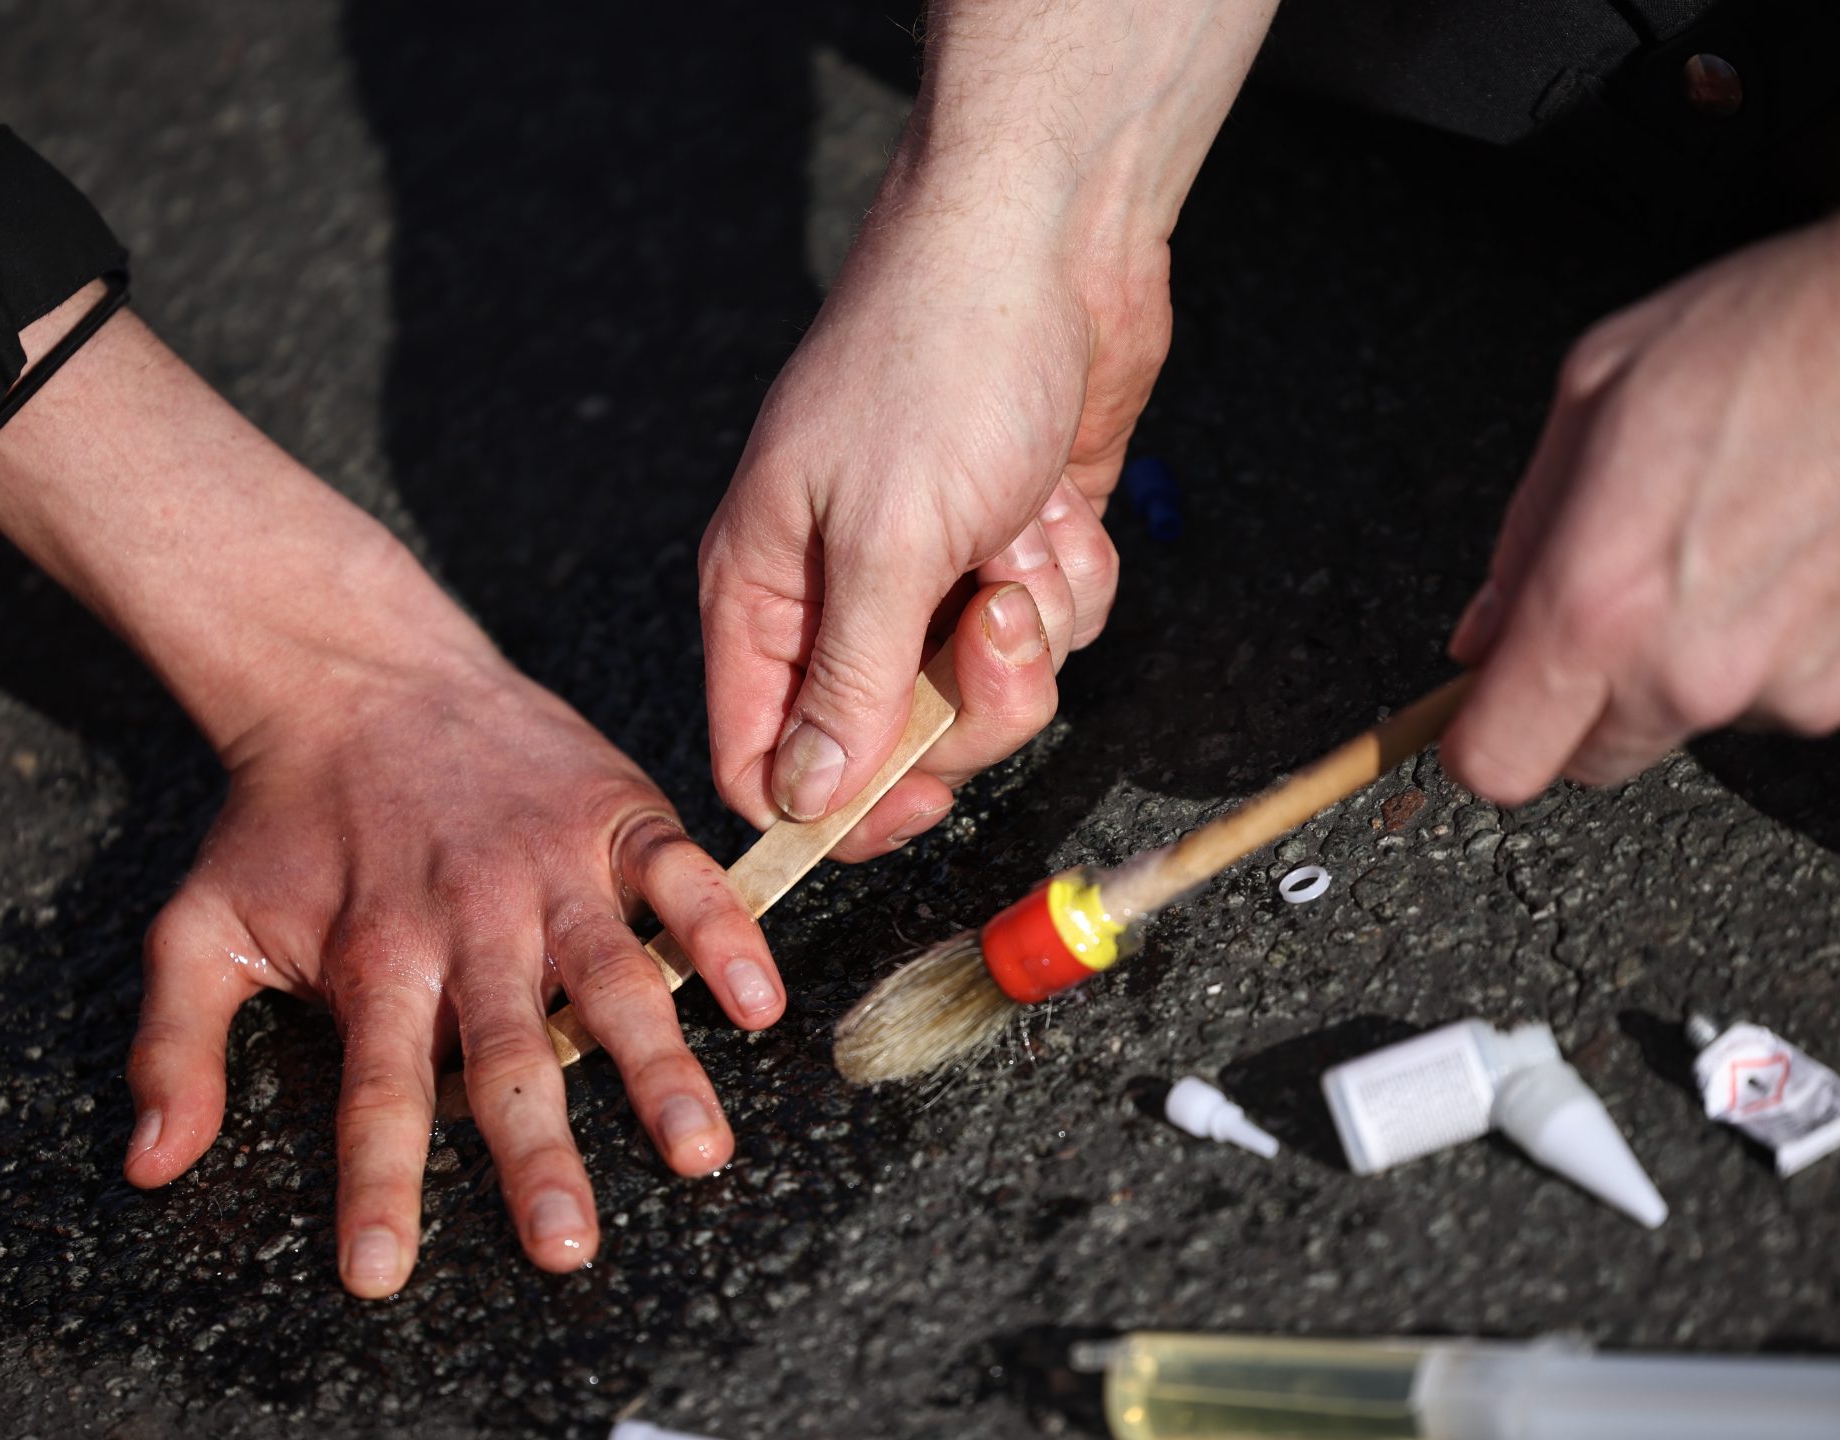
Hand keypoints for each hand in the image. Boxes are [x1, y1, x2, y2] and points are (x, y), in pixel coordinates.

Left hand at [0, 313, 784, 1295]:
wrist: (352, 670)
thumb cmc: (282, 817)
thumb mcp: (199, 923)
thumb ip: (175, 1045)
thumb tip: (147, 1166)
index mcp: (373, 957)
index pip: (376, 1092)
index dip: (378, 1187)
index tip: (383, 1277)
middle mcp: (467, 921)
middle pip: (506, 1055)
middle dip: (537, 1156)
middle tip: (568, 1249)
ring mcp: (550, 866)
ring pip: (612, 978)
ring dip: (656, 1068)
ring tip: (696, 1152)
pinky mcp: (613, 814)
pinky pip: (680, 879)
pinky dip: (722, 935)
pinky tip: (757, 1004)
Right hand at [698, 195, 1145, 856]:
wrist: (1052, 236)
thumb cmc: (940, 360)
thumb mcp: (886, 542)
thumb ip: (848, 685)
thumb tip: (804, 799)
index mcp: (765, 589)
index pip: (766, 759)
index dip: (838, 804)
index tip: (919, 796)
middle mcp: (841, 591)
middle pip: (897, 742)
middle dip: (973, 698)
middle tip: (999, 613)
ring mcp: (934, 570)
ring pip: (989, 690)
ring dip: (1034, 626)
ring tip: (1026, 531)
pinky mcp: (1014, 545)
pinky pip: (1054, 628)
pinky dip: (1074, 578)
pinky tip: (1059, 505)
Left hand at [1441, 138, 1839, 802]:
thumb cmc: (1802, 327)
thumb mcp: (1600, 385)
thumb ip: (1525, 533)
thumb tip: (1488, 630)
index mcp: (1603, 604)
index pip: (1499, 764)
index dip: (1483, 735)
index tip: (1494, 704)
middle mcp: (1701, 673)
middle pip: (1601, 758)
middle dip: (1595, 697)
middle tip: (1639, 587)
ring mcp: (1807, 695)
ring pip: (1716, 714)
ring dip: (1717, 652)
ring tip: (1768, 528)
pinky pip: (1817, 692)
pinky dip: (1814, 640)